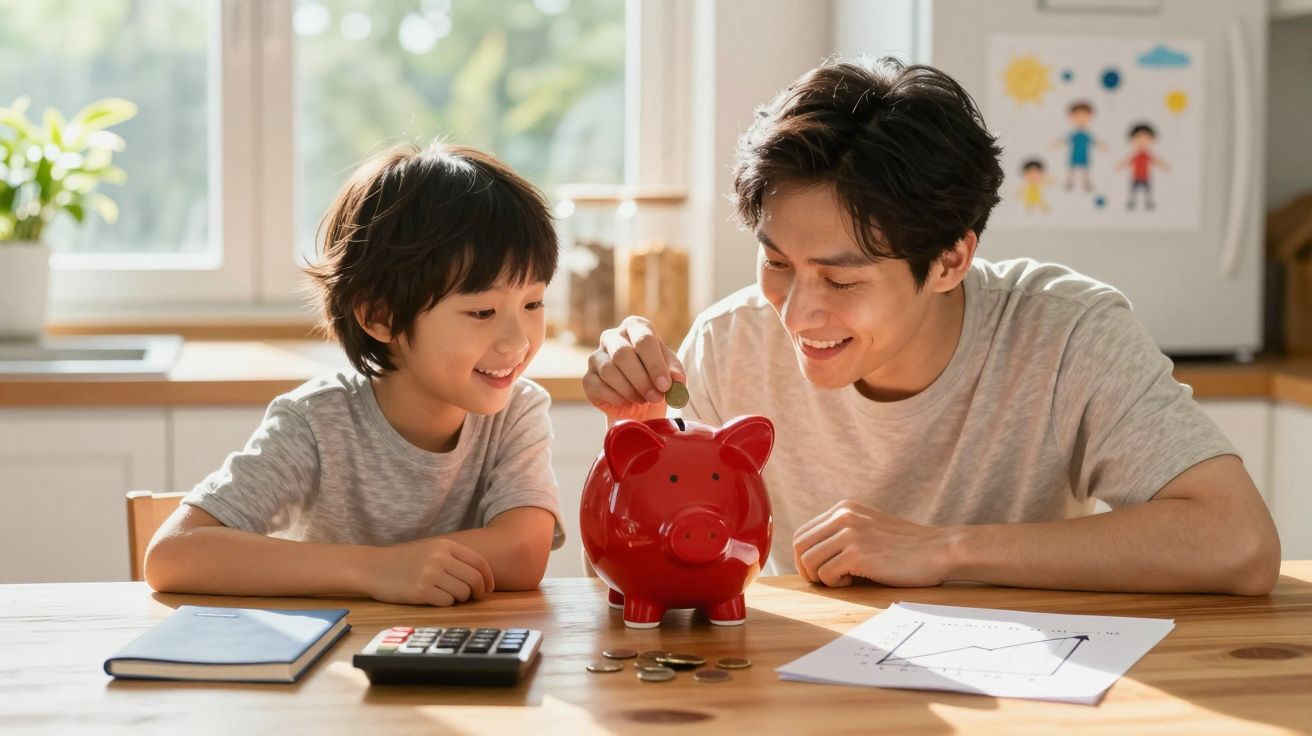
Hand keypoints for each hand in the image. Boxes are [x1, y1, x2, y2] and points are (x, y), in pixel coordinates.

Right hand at [362, 537, 494, 605]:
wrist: (372, 567)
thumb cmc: (404, 561)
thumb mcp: (430, 550)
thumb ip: (453, 559)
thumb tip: (481, 577)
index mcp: (445, 545)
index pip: (479, 562)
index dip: (488, 578)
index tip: (489, 588)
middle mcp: (440, 558)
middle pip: (474, 579)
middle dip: (478, 592)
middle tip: (474, 597)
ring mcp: (430, 574)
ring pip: (462, 593)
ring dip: (460, 598)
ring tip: (447, 595)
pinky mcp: (421, 591)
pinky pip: (446, 602)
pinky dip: (445, 603)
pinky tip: (433, 598)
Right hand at [583, 316, 685, 421]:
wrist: (640, 405)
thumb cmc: (657, 380)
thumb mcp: (672, 375)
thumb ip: (675, 374)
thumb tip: (676, 380)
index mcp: (636, 327)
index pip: (644, 339)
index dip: (655, 364)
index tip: (665, 386)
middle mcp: (612, 336)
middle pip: (623, 354)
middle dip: (642, 380)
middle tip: (656, 397)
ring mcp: (596, 356)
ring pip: (609, 371)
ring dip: (630, 390)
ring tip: (644, 400)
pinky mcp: (588, 378)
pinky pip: (598, 387)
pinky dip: (616, 398)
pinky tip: (627, 402)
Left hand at [793, 501, 949, 587]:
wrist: (938, 550)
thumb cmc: (906, 547)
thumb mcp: (869, 527)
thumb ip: (843, 532)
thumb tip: (809, 554)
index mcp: (843, 508)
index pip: (802, 533)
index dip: (803, 557)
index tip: (818, 571)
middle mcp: (843, 516)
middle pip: (799, 546)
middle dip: (806, 569)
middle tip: (825, 581)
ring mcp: (849, 533)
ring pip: (809, 562)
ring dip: (822, 577)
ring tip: (845, 579)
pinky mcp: (857, 554)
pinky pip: (826, 575)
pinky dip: (836, 584)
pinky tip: (855, 581)